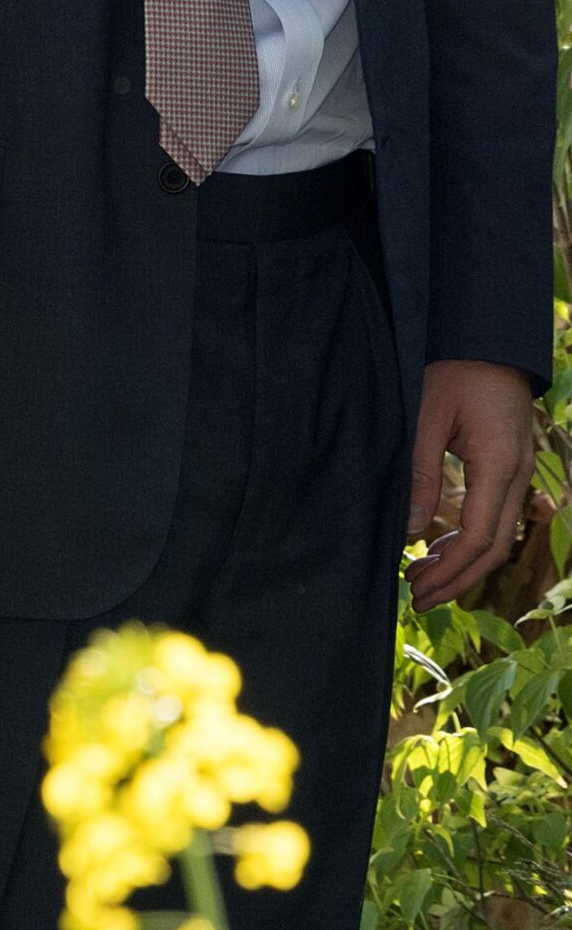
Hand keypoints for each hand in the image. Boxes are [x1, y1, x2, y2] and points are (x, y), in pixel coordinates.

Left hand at [406, 359, 535, 609]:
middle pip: (493, 546)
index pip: (479, 537)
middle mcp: (518, 473)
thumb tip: (409, 530)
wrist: (487, 334)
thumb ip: (419, 474)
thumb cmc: (453, 367)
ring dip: (462, 560)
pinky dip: (470, 537)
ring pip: (498, 533)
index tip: (416, 587)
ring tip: (421, 575)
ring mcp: (520, 469)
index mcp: (499, 464)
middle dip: (457, 577)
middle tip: (416, 596)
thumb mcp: (426, 417)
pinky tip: (440, 544)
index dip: (449, 571)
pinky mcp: (511, 463)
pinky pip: (497, 513)